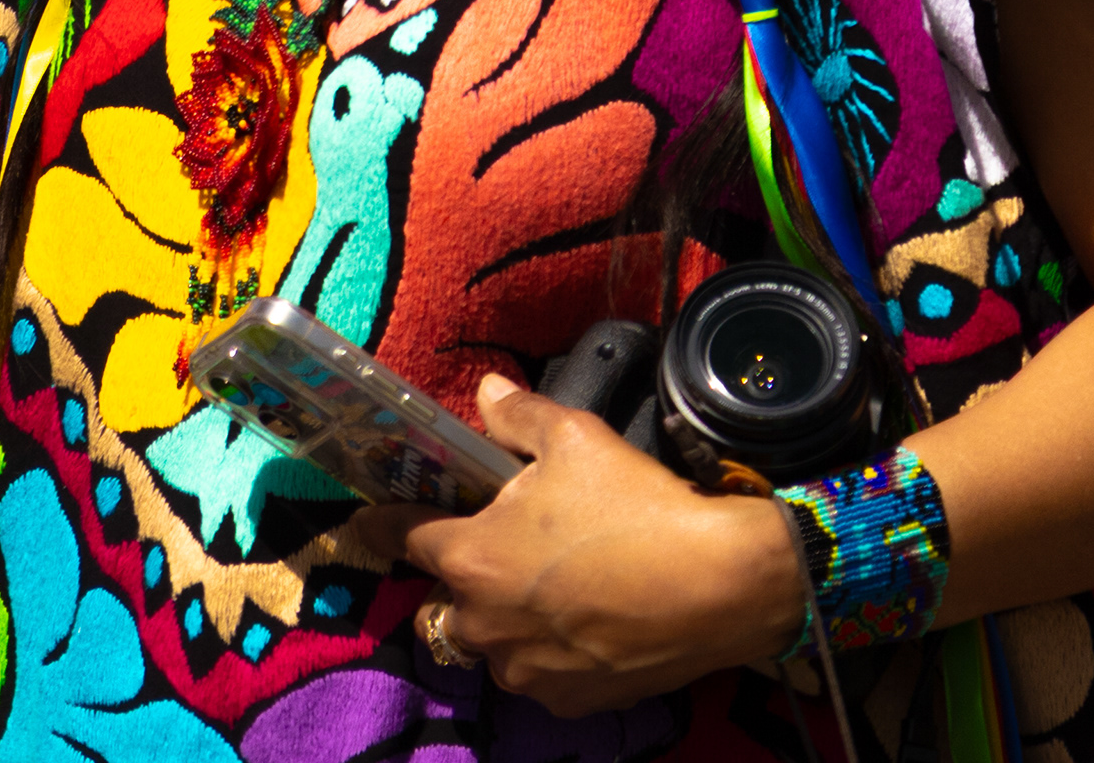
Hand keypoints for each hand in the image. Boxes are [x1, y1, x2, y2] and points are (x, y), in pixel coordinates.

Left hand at [386, 375, 802, 716]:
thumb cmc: (636, 507)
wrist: (718, 587)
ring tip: (552, 590)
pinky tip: (587, 625)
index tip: (376, 518)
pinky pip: (537, 674)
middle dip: (462, 578)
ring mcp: (523, 670)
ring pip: (491, 643)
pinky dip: (549, 653)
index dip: (394, 520)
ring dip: (505, 619)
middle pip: (445, 601)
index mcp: (471, 557)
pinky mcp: (565, 701)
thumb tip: (487, 391)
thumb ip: (519, 416)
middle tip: (504, 550)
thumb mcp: (577, 438)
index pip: (406, 537)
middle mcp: (482, 623)